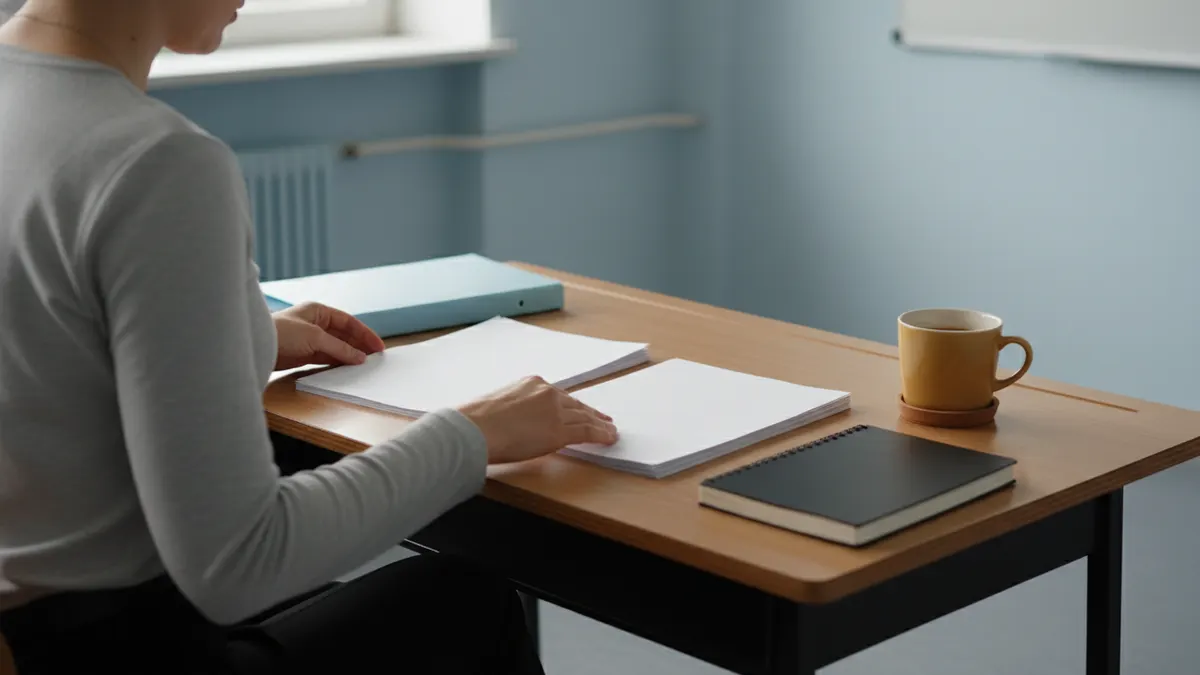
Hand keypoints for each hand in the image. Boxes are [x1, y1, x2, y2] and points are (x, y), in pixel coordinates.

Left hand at [272, 302, 385, 370]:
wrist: (255, 347)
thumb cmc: (281, 332)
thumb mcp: (315, 337)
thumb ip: (339, 347)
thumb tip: (360, 357)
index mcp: (318, 311)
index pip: (348, 321)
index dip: (365, 333)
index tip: (378, 346)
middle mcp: (315, 323)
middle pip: (344, 334)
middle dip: (359, 345)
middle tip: (375, 357)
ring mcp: (310, 339)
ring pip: (336, 347)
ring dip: (350, 355)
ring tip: (365, 365)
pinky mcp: (303, 354)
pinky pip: (326, 358)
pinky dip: (337, 362)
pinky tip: (347, 368)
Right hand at [456, 376, 618, 463]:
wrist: (475, 428)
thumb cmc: (476, 422)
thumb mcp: (499, 406)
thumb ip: (515, 411)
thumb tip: (517, 424)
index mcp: (530, 384)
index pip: (558, 396)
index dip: (573, 404)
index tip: (581, 409)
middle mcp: (546, 392)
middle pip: (575, 404)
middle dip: (590, 413)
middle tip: (604, 419)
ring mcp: (554, 410)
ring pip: (584, 417)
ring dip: (600, 425)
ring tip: (610, 431)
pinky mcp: (560, 429)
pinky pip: (587, 431)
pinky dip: (601, 434)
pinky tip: (609, 437)